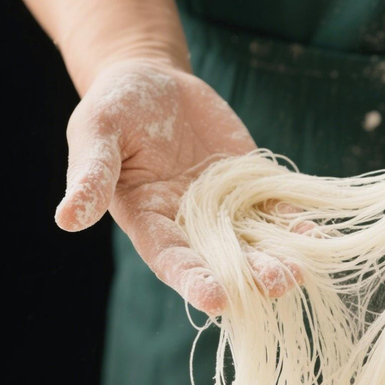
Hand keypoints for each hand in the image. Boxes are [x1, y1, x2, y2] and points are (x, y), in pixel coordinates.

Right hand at [55, 60, 300, 313]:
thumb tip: (66, 218)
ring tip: (303, 270)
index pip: (173, 261)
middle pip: (225, 262)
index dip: (194, 281)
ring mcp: (229, 210)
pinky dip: (297, 224)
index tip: (217, 300)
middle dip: (250, 276)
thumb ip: (91, 174)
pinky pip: (279, 211)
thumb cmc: (117, 109)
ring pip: (258, 243)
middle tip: (278, 284)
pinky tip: (318, 236)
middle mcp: (193, 227)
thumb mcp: (96, 133)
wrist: (157, 84)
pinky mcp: (255, 188)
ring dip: (280, 258)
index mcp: (151, 222)